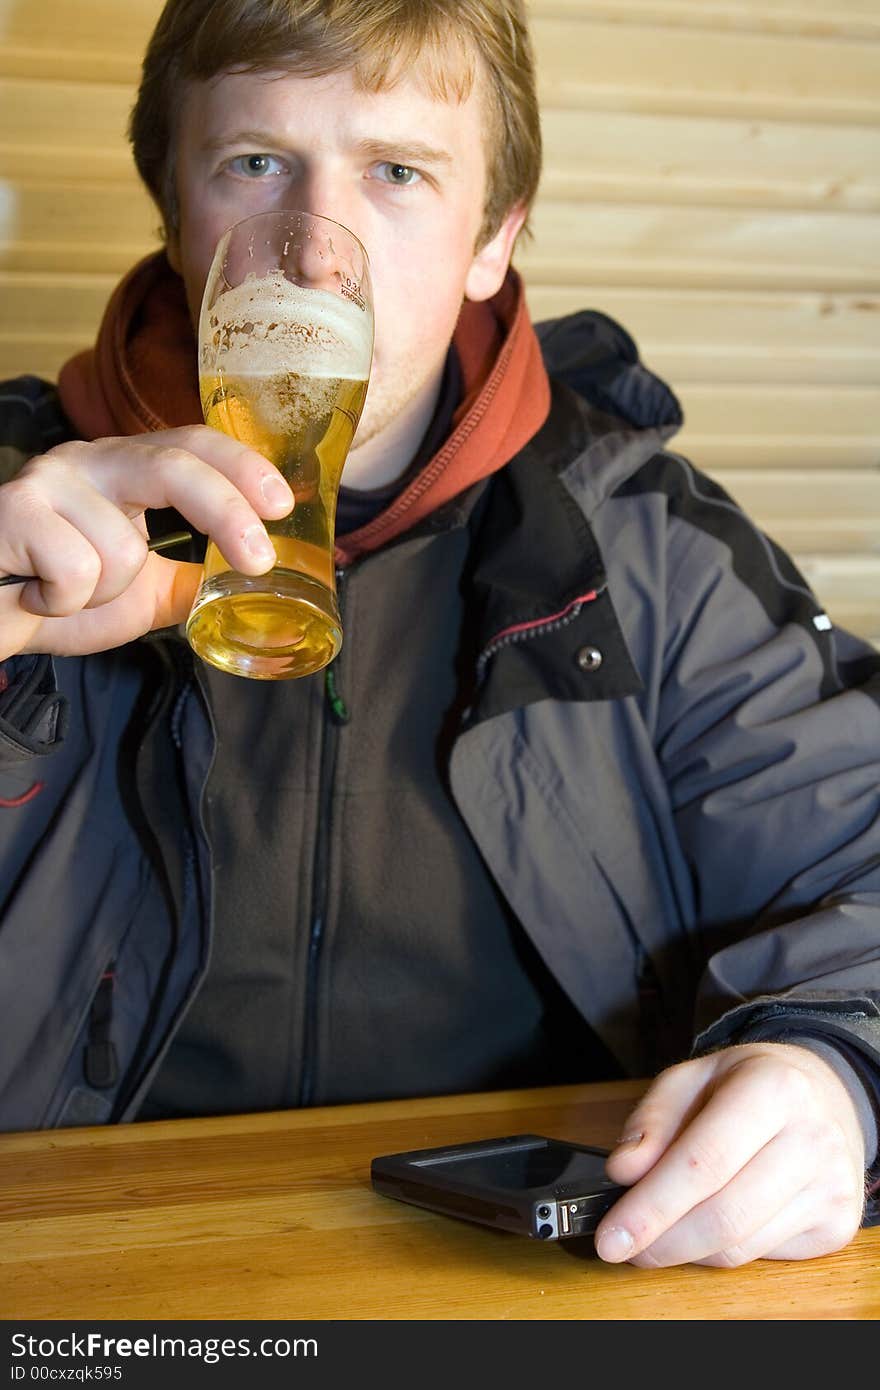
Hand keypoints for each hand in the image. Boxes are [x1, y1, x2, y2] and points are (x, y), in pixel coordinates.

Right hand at [0, 427, 293, 658]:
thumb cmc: (50, 596)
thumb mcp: (138, 596)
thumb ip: (188, 583)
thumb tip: (247, 588)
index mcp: (125, 471)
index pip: (192, 445)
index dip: (241, 466)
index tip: (282, 503)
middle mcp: (89, 462)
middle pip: (172, 467)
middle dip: (225, 512)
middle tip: (258, 559)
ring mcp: (48, 480)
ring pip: (123, 550)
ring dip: (104, 595)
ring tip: (65, 593)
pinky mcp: (12, 511)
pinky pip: (76, 571)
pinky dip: (62, 602)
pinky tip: (36, 594)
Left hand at [594, 1042, 866, 1266]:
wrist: (823, 1094)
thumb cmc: (748, 1085)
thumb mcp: (693, 1078)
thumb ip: (652, 1120)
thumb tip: (624, 1172)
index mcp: (773, 1088)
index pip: (704, 1161)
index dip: (651, 1206)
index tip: (610, 1235)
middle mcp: (812, 1138)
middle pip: (724, 1215)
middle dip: (662, 1241)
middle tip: (622, 1247)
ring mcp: (832, 1185)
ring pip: (741, 1246)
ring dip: (686, 1252)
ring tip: (657, 1236)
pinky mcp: (838, 1223)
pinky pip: (763, 1257)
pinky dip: (721, 1252)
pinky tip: (706, 1228)